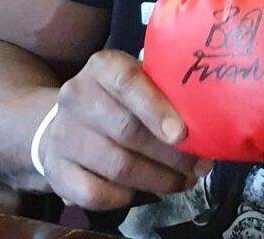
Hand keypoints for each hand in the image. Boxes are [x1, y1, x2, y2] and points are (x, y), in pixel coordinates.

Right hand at [39, 50, 212, 209]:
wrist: (61, 120)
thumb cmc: (117, 97)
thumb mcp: (137, 78)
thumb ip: (164, 89)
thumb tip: (208, 116)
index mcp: (103, 66)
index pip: (128, 82)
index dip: (156, 108)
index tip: (182, 133)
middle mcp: (77, 96)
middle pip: (127, 130)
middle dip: (170, 153)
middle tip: (200, 165)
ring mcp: (63, 135)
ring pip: (116, 165)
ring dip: (157, 179)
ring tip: (184, 181)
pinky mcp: (55, 170)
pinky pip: (94, 194)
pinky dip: (124, 197)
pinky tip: (145, 191)